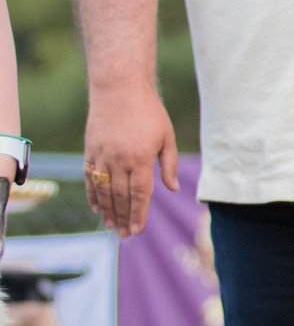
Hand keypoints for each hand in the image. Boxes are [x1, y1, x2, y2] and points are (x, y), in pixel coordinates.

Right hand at [84, 86, 178, 236]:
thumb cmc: (149, 112)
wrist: (119, 90)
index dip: (138, 214)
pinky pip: (89, 177)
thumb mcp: (166, 137)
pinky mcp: (90, 150)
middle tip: (124, 235)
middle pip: (121, 197)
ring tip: (110, 226)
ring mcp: (101, 156)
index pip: (140, 194)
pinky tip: (97, 207)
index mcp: (140, 159)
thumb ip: (168, 165)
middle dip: (123, 218)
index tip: (137, 230)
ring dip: (107, 210)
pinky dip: (93, 194)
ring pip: (103, 190)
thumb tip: (172, 189)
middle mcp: (118, 160)